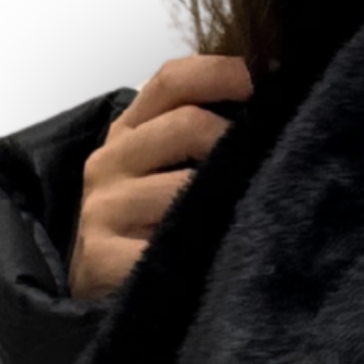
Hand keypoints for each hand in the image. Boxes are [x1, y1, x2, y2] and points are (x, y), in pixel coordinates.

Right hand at [70, 53, 254, 298]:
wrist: (92, 291)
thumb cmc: (143, 227)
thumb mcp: (160, 172)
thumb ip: (197, 135)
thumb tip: (272, 108)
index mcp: (127, 131)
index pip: (173, 80)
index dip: (223, 72)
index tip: (269, 79)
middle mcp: (109, 162)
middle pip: (188, 125)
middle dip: (237, 140)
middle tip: (272, 161)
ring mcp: (103, 209)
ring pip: (187, 187)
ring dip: (228, 199)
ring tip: (252, 214)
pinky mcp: (103, 256)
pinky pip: (171, 242)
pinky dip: (206, 247)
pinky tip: (223, 255)